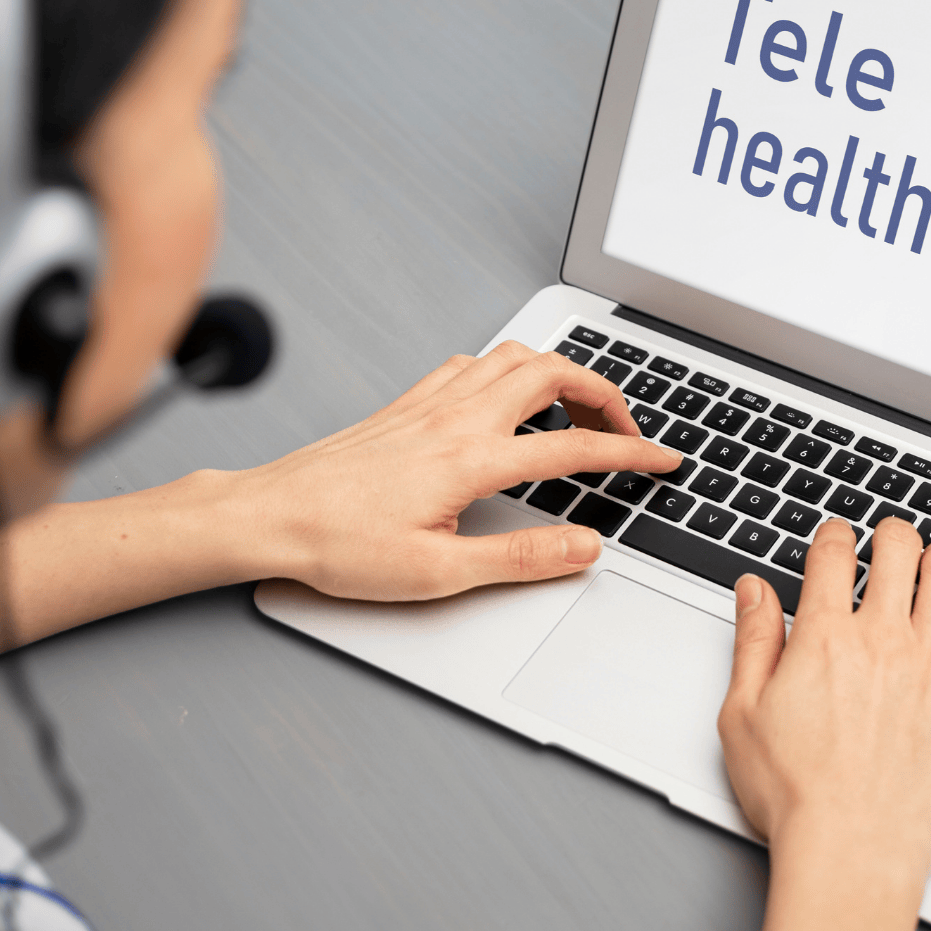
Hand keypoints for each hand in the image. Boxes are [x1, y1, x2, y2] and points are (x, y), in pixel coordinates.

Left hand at [227, 341, 679, 599]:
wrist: (268, 516)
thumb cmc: (338, 545)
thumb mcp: (438, 573)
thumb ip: (521, 559)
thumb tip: (584, 548)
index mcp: (471, 460)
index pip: (575, 445)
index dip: (631, 453)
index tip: (663, 460)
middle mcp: (455, 417)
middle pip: (553, 372)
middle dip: (605, 393)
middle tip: (626, 429)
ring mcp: (429, 403)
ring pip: (514, 357)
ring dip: (560, 372)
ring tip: (578, 408)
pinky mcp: (407, 403)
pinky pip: (472, 363)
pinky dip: (508, 370)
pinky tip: (506, 401)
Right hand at [719, 517, 930, 879]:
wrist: (852, 849)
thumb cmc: (796, 796)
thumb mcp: (743, 714)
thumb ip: (752, 643)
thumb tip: (754, 591)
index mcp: (824, 638)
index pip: (833, 553)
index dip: (833, 535)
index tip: (836, 538)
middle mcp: (882, 641)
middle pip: (898, 549)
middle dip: (892, 534)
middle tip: (890, 541)